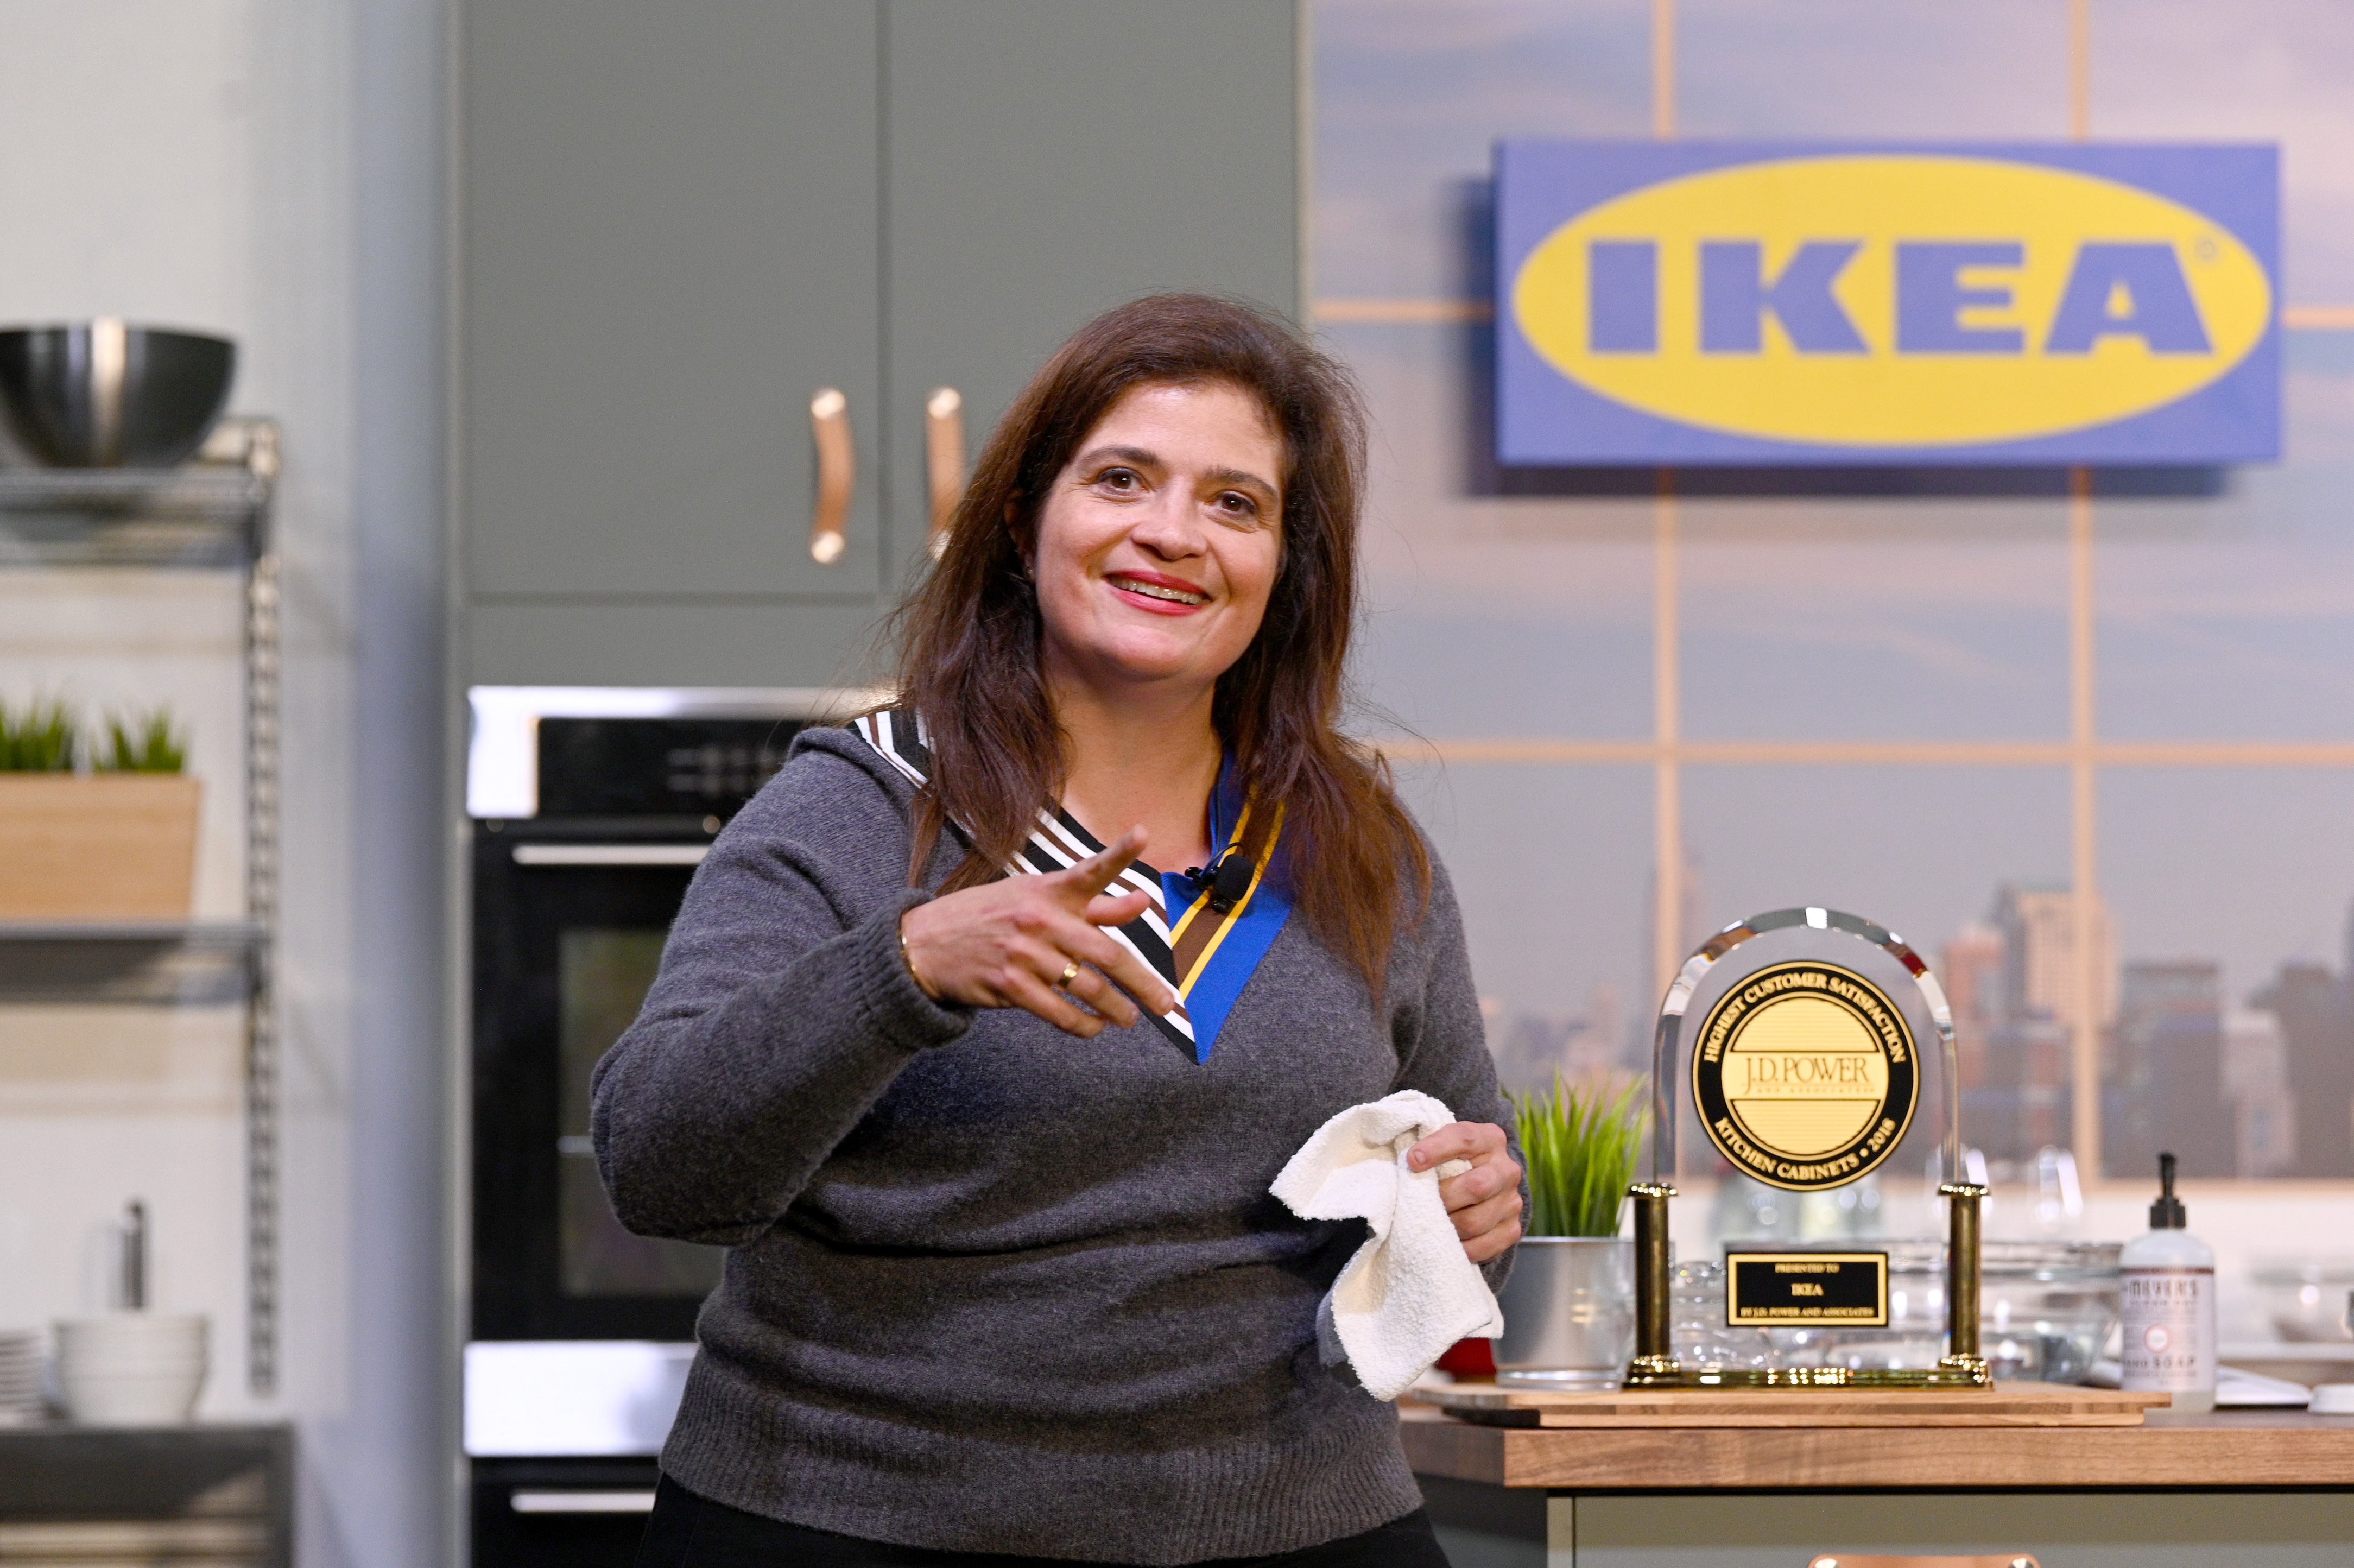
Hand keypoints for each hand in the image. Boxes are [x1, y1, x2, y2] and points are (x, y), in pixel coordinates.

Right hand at [898, 826, 1179, 1037]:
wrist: (925, 944)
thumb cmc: (989, 917)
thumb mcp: (1033, 899)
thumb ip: (1092, 904)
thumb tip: (1143, 901)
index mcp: (1048, 891)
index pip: (1090, 870)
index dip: (1119, 852)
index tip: (1144, 834)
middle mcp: (1039, 919)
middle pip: (1107, 953)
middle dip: (1143, 983)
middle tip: (1166, 1004)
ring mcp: (1024, 954)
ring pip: (1087, 989)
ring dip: (1116, 1010)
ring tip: (1128, 1018)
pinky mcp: (1010, 986)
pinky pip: (1060, 1013)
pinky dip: (1083, 1025)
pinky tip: (1094, 1027)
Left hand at [1407, 1121, 1522, 1264]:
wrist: (1476, 1185)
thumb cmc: (1448, 1163)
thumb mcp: (1441, 1145)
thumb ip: (1425, 1145)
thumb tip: (1406, 1160)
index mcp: (1489, 1139)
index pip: (1465, 1139)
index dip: (1437, 1149)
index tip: (1412, 1160)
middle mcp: (1506, 1169)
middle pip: (1477, 1185)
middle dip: (1443, 1197)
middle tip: (1419, 1203)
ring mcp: (1512, 1201)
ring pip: (1476, 1221)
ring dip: (1447, 1225)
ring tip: (1429, 1222)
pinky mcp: (1512, 1229)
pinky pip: (1484, 1245)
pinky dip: (1459, 1247)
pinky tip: (1444, 1240)